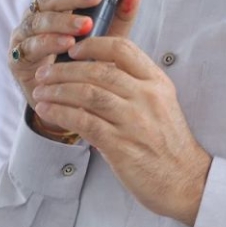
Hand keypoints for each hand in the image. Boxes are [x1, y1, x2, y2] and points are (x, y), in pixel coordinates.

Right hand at [7, 0, 140, 127]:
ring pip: (40, 19)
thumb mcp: (107, 37)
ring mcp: (25, 33)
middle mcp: (38, 13)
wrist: (64, 102)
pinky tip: (65, 44)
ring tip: (85, 26)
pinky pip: (31, 45)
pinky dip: (48, 43)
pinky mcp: (17, 56)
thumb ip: (119, 15)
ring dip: (63, 21)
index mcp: (59, 4)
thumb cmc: (83, 62)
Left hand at [30, 31, 211, 226]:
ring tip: (39, 93)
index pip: (122, 49)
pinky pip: (83, 121)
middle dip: (63, 70)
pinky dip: (60, 113)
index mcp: (157, 82)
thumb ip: (131, 84)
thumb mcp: (159, 103)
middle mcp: (147, 97)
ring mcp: (134, 121)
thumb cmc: (166, 142)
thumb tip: (91, 69)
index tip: (73, 50)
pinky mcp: (121, 144)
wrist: (186, 182)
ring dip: (57, 91)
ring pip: (86, 93)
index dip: (92, 45)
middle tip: (44, 75)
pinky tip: (46, 111)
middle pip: (97, 71)